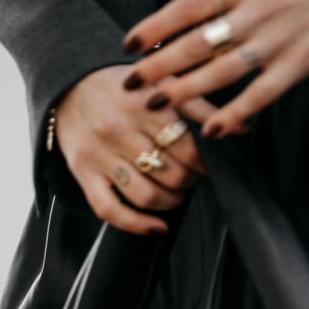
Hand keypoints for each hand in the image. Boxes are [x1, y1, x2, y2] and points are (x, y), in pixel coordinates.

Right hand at [55, 64, 217, 234]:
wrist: (68, 81)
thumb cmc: (124, 85)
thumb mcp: (161, 82)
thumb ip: (199, 105)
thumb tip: (240, 128)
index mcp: (143, 102)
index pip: (187, 146)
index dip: (203, 162)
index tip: (205, 163)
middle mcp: (119, 128)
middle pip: (171, 174)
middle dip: (189, 181)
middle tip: (191, 176)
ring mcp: (99, 154)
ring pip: (146, 196)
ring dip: (170, 203)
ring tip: (175, 194)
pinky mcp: (83, 173)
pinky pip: (110, 211)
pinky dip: (138, 225)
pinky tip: (157, 226)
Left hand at [120, 0, 308, 136]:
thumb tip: (197, 0)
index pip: (188, 6)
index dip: (156, 26)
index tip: (130, 43)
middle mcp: (255, 9)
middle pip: (195, 42)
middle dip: (159, 64)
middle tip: (131, 83)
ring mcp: (277, 39)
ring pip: (220, 71)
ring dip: (186, 89)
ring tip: (158, 104)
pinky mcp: (300, 65)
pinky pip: (260, 94)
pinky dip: (234, 113)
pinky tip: (212, 129)